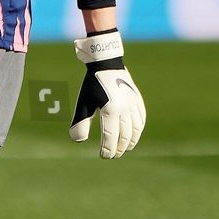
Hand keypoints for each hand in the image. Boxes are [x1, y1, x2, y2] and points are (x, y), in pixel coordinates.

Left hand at [69, 29, 144, 157]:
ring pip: (136, 129)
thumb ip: (81, 122)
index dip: (108, 149)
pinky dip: (138, 130)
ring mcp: (133, 104)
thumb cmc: (92, 84)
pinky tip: (134, 135)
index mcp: (110, 110)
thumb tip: (78, 140)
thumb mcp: (84, 103)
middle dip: (119, 148)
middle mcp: (124, 109)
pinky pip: (141, 119)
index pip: (110, 137)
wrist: (107, 63)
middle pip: (124, 136)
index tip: (104, 156)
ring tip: (125, 149)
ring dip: (130, 141)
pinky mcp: (137, 100)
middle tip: (113, 155)